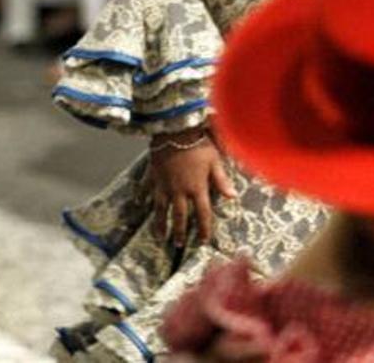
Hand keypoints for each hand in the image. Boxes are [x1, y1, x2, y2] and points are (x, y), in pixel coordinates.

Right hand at [145, 128, 236, 246]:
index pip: (202, 214)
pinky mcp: (153, 175)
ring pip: (161, 209)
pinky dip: (143, 197)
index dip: (203, 229)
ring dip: (161, 223)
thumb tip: (232, 197)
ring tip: (160, 235)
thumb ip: (221, 180)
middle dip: (180, 231)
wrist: (174, 129)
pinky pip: (147, 189)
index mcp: (197, 188)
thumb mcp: (214, 161)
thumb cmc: (197, 143)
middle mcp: (179, 191)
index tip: (202, 240)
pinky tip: (140, 204)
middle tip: (178, 244)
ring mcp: (164, 184)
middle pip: (180, 216)